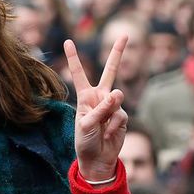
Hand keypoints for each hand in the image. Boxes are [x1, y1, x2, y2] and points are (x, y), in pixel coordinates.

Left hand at [64, 35, 128, 182]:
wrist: (97, 159)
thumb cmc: (85, 142)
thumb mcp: (86, 124)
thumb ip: (101, 109)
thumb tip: (117, 94)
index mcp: (85, 96)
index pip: (79, 73)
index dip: (73, 57)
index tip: (68, 41)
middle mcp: (99, 97)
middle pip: (110, 71)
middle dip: (118, 53)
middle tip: (126, 34)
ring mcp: (112, 106)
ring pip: (117, 97)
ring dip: (109, 110)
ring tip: (103, 124)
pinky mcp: (122, 116)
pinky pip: (121, 114)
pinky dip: (114, 125)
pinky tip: (108, 134)